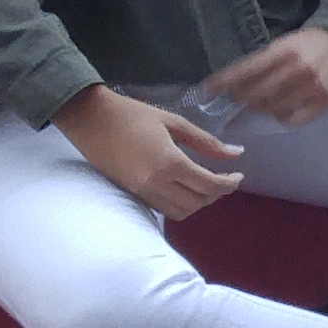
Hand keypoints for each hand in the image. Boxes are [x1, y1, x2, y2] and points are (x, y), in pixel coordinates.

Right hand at [60, 87, 244, 219]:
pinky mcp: (130, 194)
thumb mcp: (174, 122)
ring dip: (197, 202)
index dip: (229, 184)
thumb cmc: (132, 115)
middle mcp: (155, 183)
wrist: (89, 119)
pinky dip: (178, 203)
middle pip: (197, 203)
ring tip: (204, 183)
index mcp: (169, 163)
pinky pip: (162, 208)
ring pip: (180, 212)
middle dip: (215, 194)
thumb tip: (236, 153)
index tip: (238, 176)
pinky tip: (183, 186)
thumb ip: (207, 142)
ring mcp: (140, 191)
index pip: (209, 186)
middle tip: (223, 178)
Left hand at [200, 27, 327, 125]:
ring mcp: (313, 87)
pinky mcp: (324, 102)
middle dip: (241, 98)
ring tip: (262, 102)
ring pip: (273, 109)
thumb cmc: (307, 45)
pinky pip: (293, 120)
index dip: (223, 82)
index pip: (246, 70)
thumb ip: (260, 63)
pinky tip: (281, 109)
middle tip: (237, 98)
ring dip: (262, 108)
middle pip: (256, 94)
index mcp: (284, 51)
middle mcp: (298, 69)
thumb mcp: (282, 45)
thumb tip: (229, 85)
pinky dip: (282, 118)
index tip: (206, 91)